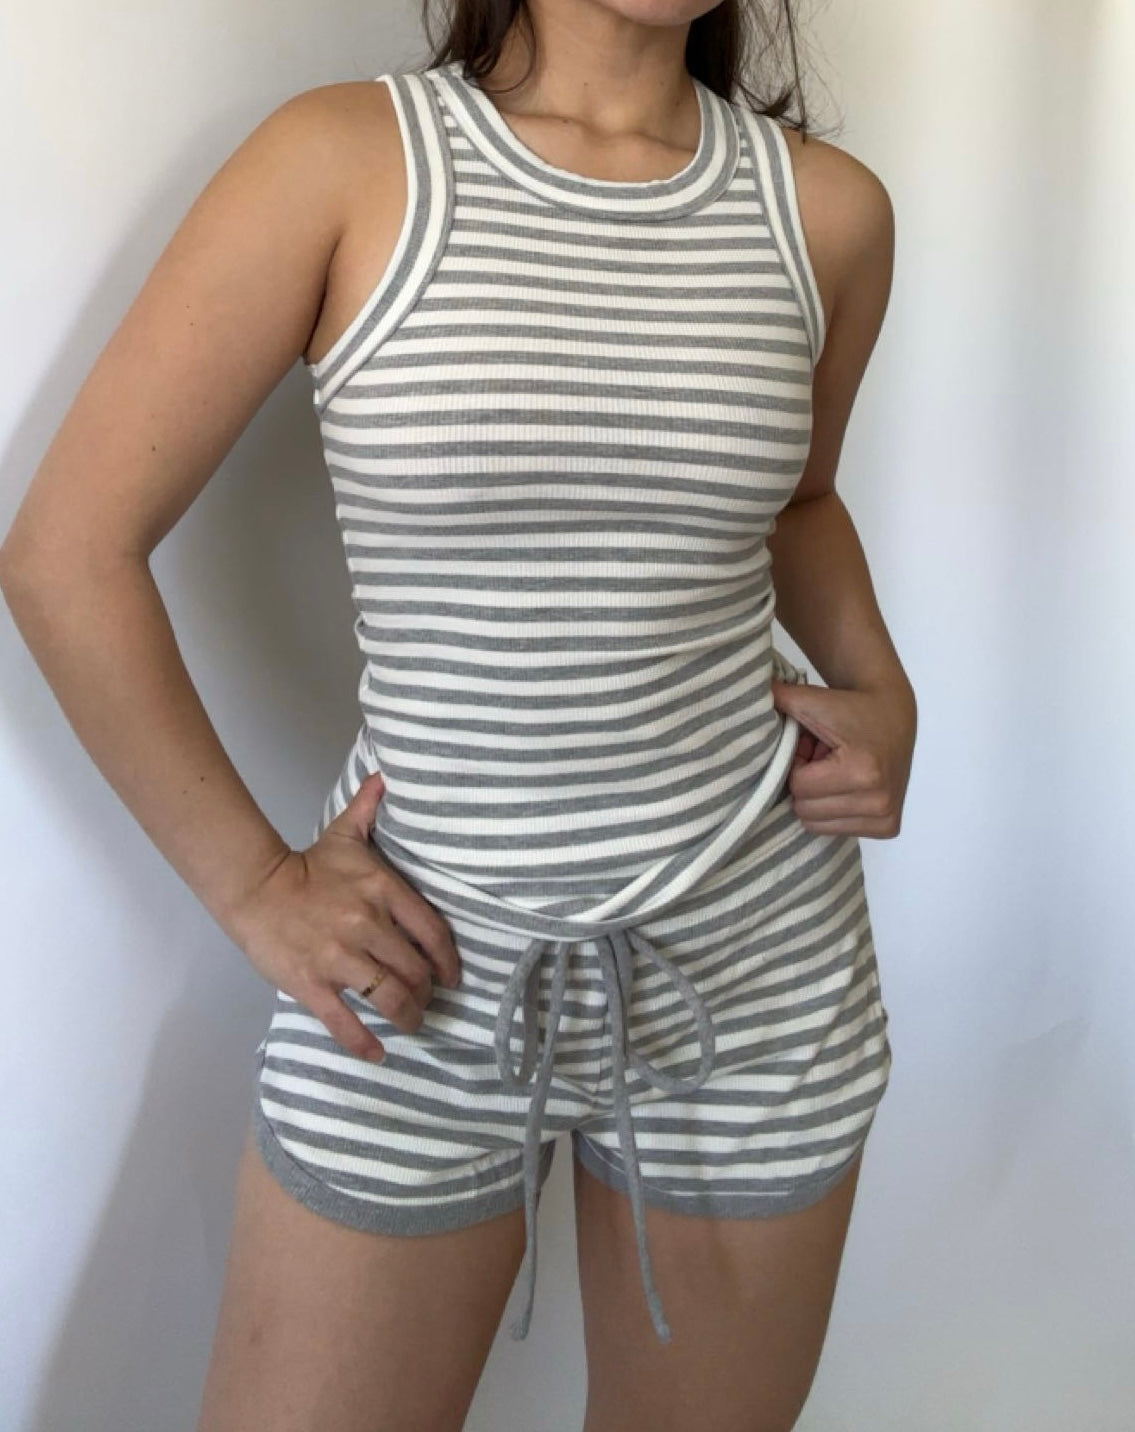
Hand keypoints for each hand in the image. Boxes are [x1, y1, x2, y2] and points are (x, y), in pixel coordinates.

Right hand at [230, 772, 461, 1062]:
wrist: (254, 888)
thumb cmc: (307, 866)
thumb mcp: (344, 835)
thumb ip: (371, 809)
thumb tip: (387, 777)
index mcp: (382, 892)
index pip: (433, 932)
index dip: (448, 961)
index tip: (452, 977)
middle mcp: (367, 926)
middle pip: (415, 971)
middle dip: (428, 994)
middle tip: (428, 1003)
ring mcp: (339, 958)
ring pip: (390, 997)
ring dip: (408, 1017)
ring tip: (412, 1023)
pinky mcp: (311, 983)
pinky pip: (345, 1021)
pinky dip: (364, 1043)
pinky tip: (378, 1054)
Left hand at [771, 673, 916, 837]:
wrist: (894, 713)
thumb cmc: (849, 706)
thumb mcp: (814, 700)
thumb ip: (780, 698)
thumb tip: (741, 692)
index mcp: (862, 771)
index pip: (799, 787)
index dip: (798, 765)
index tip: (812, 748)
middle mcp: (879, 800)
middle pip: (806, 810)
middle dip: (806, 784)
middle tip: (823, 760)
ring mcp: (886, 817)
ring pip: (817, 824)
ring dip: (818, 799)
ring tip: (835, 773)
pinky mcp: (889, 827)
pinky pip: (837, 830)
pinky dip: (833, 810)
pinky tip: (847, 786)